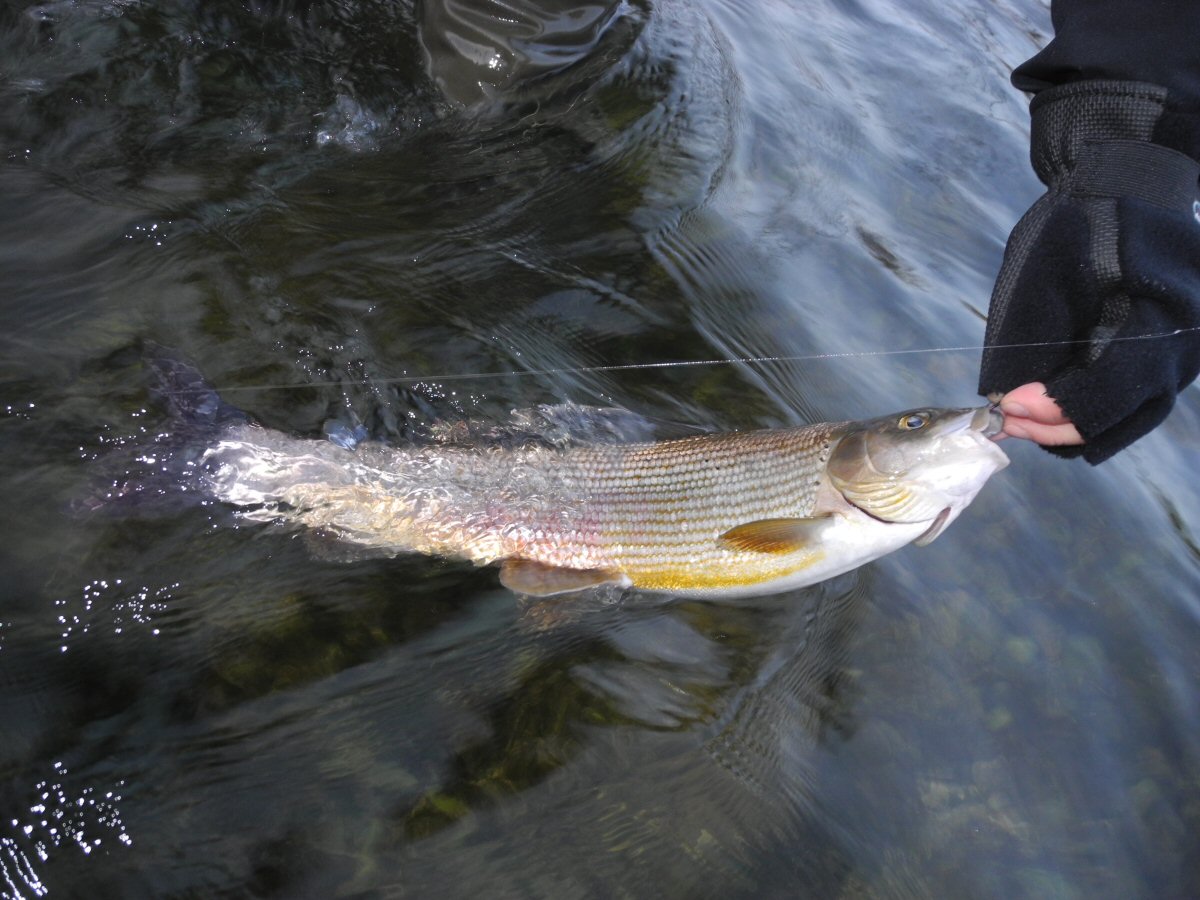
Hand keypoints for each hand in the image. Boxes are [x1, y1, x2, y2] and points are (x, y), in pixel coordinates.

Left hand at [977, 80, 1199, 462]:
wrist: (1130, 187)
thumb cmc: (1086, 222)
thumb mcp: (1045, 273)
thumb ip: (1030, 339)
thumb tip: (1007, 396)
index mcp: (1161, 318)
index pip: (1108, 388)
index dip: (1052, 406)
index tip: (1006, 404)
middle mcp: (1182, 348)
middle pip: (1117, 419)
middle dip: (1054, 425)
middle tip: (1004, 418)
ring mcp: (1178, 360)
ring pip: (1123, 422)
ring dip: (1067, 427)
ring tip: (1017, 417)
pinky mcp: (1163, 362)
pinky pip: (1127, 408)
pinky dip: (1085, 415)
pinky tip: (1042, 409)